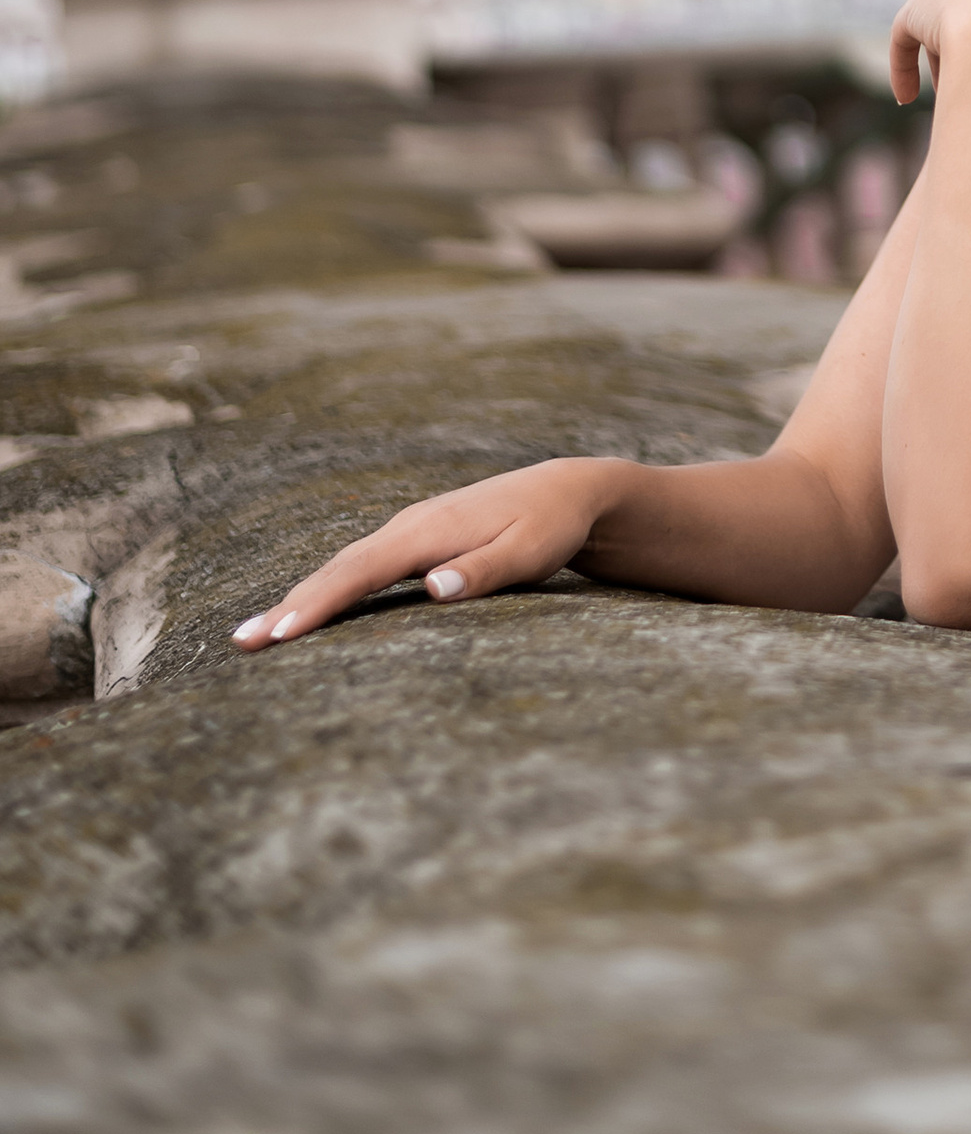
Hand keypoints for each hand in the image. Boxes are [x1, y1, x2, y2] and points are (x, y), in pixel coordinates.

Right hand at [232, 455, 616, 648]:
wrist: (566, 490)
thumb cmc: (549, 526)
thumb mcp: (530, 552)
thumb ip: (484, 571)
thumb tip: (434, 589)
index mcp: (430, 531)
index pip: (363, 571)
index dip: (320, 603)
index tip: (281, 634)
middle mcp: (408, 526)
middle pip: (338, 570)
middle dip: (289, 606)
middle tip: (241, 644)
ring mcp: (407, 531)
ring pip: (343, 568)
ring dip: (299, 600)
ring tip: (253, 637)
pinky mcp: (412, 541)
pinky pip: (358, 568)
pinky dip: (325, 590)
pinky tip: (303, 615)